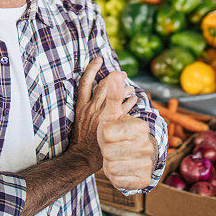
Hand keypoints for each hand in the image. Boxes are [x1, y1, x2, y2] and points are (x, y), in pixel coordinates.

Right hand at [69, 57, 130, 172]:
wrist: (82, 156)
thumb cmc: (81, 138)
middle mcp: (90, 108)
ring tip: (131, 88)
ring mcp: (101, 116)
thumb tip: (95, 94)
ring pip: (115, 96)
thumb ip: (87, 106)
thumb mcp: (80, 119)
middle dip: (114, 77)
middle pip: (103, 86)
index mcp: (81, 105)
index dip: (91, 69)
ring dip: (125, 89)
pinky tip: (135, 100)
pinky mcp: (110, 124)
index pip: (85, 82)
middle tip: (123, 73)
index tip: (99, 59)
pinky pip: (124, 108)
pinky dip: (130, 102)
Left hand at [97, 77, 155, 190]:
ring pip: (112, 167)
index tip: (111, 133)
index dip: (104, 135)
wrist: (132, 156)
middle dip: (106, 150)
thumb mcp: (113, 114)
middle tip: (112, 147)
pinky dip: (114, 177)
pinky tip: (120, 170)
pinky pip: (117, 181)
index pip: (108, 133)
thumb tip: (115, 73)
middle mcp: (147, 146)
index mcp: (140, 127)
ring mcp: (147, 164)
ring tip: (115, 157)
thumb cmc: (118, 132)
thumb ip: (113, 95)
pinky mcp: (143, 181)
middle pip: (109, 151)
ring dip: (109, 163)